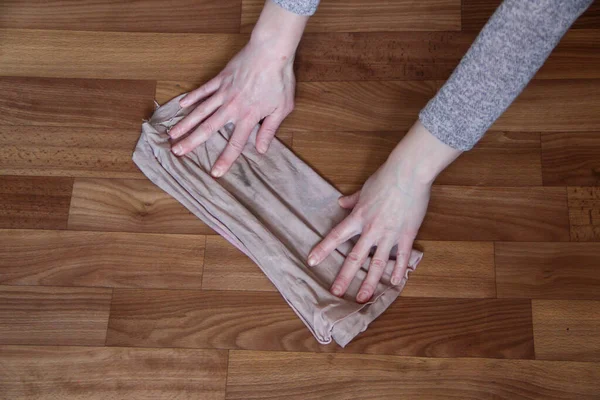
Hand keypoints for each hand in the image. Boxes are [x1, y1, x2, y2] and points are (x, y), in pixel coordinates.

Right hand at [168, 1, 307, 177]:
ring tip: (172, 134)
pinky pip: (203, 90)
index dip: (225, 160)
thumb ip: (269, 129)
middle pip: (208, 128)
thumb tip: (261, 149)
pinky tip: (182, 105)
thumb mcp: (282, 108)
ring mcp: (223, 92)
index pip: (235, 143)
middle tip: (177, 152)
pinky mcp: (221, 78)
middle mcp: (231, 107)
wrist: (271, 51)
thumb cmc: (280, 80)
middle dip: (191, 142)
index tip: (215, 173)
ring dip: (186, 123)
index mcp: (248, 117)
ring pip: (200, 110)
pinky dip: (192, 97)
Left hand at [308, 121, 462, 302]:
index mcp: (358, 217)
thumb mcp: (364, 188)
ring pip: (377, 263)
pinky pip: (401, 257)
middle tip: (336, 292)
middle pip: (355, 257)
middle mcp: (371, 229)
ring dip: (369, 283)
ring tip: (362, 298)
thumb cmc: (385, 177)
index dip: (323, 250)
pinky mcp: (407, 234)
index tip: (311, 262)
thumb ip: (352, 200)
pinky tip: (394, 283)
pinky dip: (398, 271)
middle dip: (344, 277)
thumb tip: (340, 203)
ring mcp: (389, 234)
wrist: (408, 172)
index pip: (336, 237)